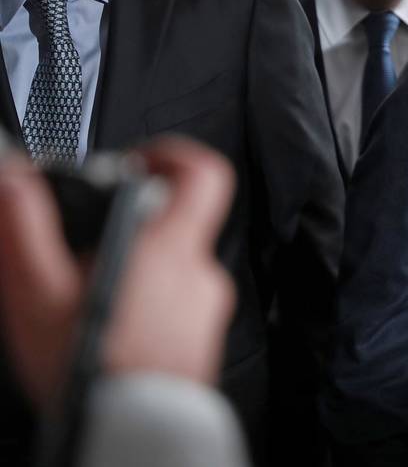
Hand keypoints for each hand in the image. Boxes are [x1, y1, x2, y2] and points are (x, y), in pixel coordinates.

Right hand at [0, 136, 235, 408]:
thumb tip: (14, 179)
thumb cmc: (94, 372)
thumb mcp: (39, 293)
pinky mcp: (200, 342)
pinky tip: (108, 328)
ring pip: (173, 267)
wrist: (132, 437)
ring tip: (87, 293)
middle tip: (86, 241)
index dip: (171, 153)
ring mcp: (206, 310)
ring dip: (135, 268)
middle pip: (178, 221)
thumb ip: (24, 227)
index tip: (135, 161)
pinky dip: (146, 305)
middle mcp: (201, 275)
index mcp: (172, 248)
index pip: (203, 172)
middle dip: (131, 222)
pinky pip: (176, 305)